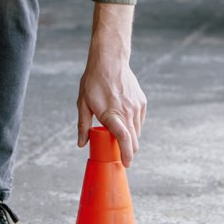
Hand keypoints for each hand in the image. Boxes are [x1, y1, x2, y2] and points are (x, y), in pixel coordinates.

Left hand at [77, 3, 146, 165]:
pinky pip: (140, 121)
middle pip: (134, 140)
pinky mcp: (141, 102)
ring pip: (138, 132)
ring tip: (119, 138)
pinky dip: (134, 127)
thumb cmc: (94, 81)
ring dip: (131, 139)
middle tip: (121, 157)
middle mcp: (127, 111)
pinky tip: (124, 123)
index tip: (126, 164)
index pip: (124, 139)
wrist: (110, 60)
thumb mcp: (83, 103)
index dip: (126, 154)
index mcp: (112, 113)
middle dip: (129, 152)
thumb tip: (82, 143)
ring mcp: (136, 106)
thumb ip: (83, 125)